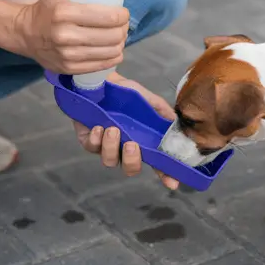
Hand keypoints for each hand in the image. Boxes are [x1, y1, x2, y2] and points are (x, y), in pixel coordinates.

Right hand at [14, 0, 128, 73]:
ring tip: (120, 37)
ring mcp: (67, 55)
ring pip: (109, 52)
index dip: (123, 16)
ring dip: (121, 44)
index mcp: (65, 12)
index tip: (123, 13)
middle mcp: (65, 36)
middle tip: (123, 26)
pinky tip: (116, 52)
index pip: (108, 17)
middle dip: (124, 30)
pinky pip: (101, 66)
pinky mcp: (68, 68)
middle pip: (111, 36)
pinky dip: (114, 59)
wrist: (25, 32)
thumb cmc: (48, 4)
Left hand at [73, 72, 179, 189]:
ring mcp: (106, 146)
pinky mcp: (88, 140)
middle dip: (132, 160)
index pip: (157, 164)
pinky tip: (98, 127)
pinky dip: (95, 140)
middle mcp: (125, 148)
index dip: (165, 176)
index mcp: (143, 142)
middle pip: (131, 168)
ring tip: (112, 129)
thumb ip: (163, 113)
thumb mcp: (149, 100)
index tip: (172, 183)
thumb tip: (176, 124)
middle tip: (131, 144)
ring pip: (109, 161)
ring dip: (111, 147)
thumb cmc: (127, 93)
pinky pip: (92, 148)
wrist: (102, 81)